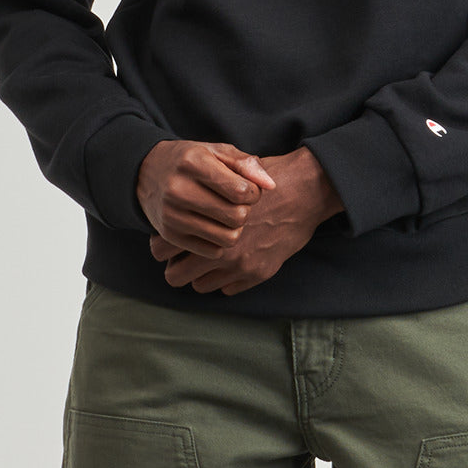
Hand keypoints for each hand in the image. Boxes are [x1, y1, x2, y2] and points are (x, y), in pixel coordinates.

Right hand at [137, 139, 276, 255]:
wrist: (146, 173)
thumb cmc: (191, 161)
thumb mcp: (217, 151)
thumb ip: (247, 164)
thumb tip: (270, 186)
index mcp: (193, 163)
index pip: (241, 191)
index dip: (254, 192)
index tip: (247, 188)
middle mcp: (178, 190)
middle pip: (237, 217)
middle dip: (245, 211)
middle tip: (238, 203)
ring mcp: (172, 216)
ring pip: (228, 238)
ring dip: (235, 228)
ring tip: (228, 215)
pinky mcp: (170, 236)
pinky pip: (213, 251)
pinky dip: (220, 241)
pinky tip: (215, 226)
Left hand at [149, 147, 343, 295]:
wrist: (306, 192)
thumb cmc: (265, 181)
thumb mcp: (228, 177)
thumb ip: (198, 198)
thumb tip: (175, 210)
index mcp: (205, 224)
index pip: (161, 249)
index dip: (163, 245)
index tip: (170, 241)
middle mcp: (219, 251)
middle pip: (174, 276)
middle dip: (177, 266)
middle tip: (185, 255)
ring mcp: (239, 266)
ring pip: (200, 287)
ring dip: (202, 274)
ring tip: (210, 258)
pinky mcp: (258, 274)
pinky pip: (228, 289)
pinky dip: (227, 279)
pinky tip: (235, 261)